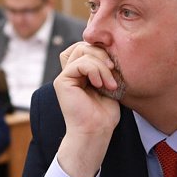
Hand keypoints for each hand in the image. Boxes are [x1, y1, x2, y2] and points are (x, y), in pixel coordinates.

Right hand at [54, 42, 121, 176]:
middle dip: (102, 54)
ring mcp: (65, 76)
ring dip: (101, 65)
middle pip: (83, 45)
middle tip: (114, 71)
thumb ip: (106, 67)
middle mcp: (71, 72)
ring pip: (82, 52)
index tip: (115, 66)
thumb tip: (112, 49)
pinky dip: (93, 70)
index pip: (87, 47)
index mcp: (81, 72)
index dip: (101, 50)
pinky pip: (78, 64)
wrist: (96, 131)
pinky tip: (99, 84)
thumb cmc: (105, 113)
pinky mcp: (62, 81)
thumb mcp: (110, 84)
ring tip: (110, 83)